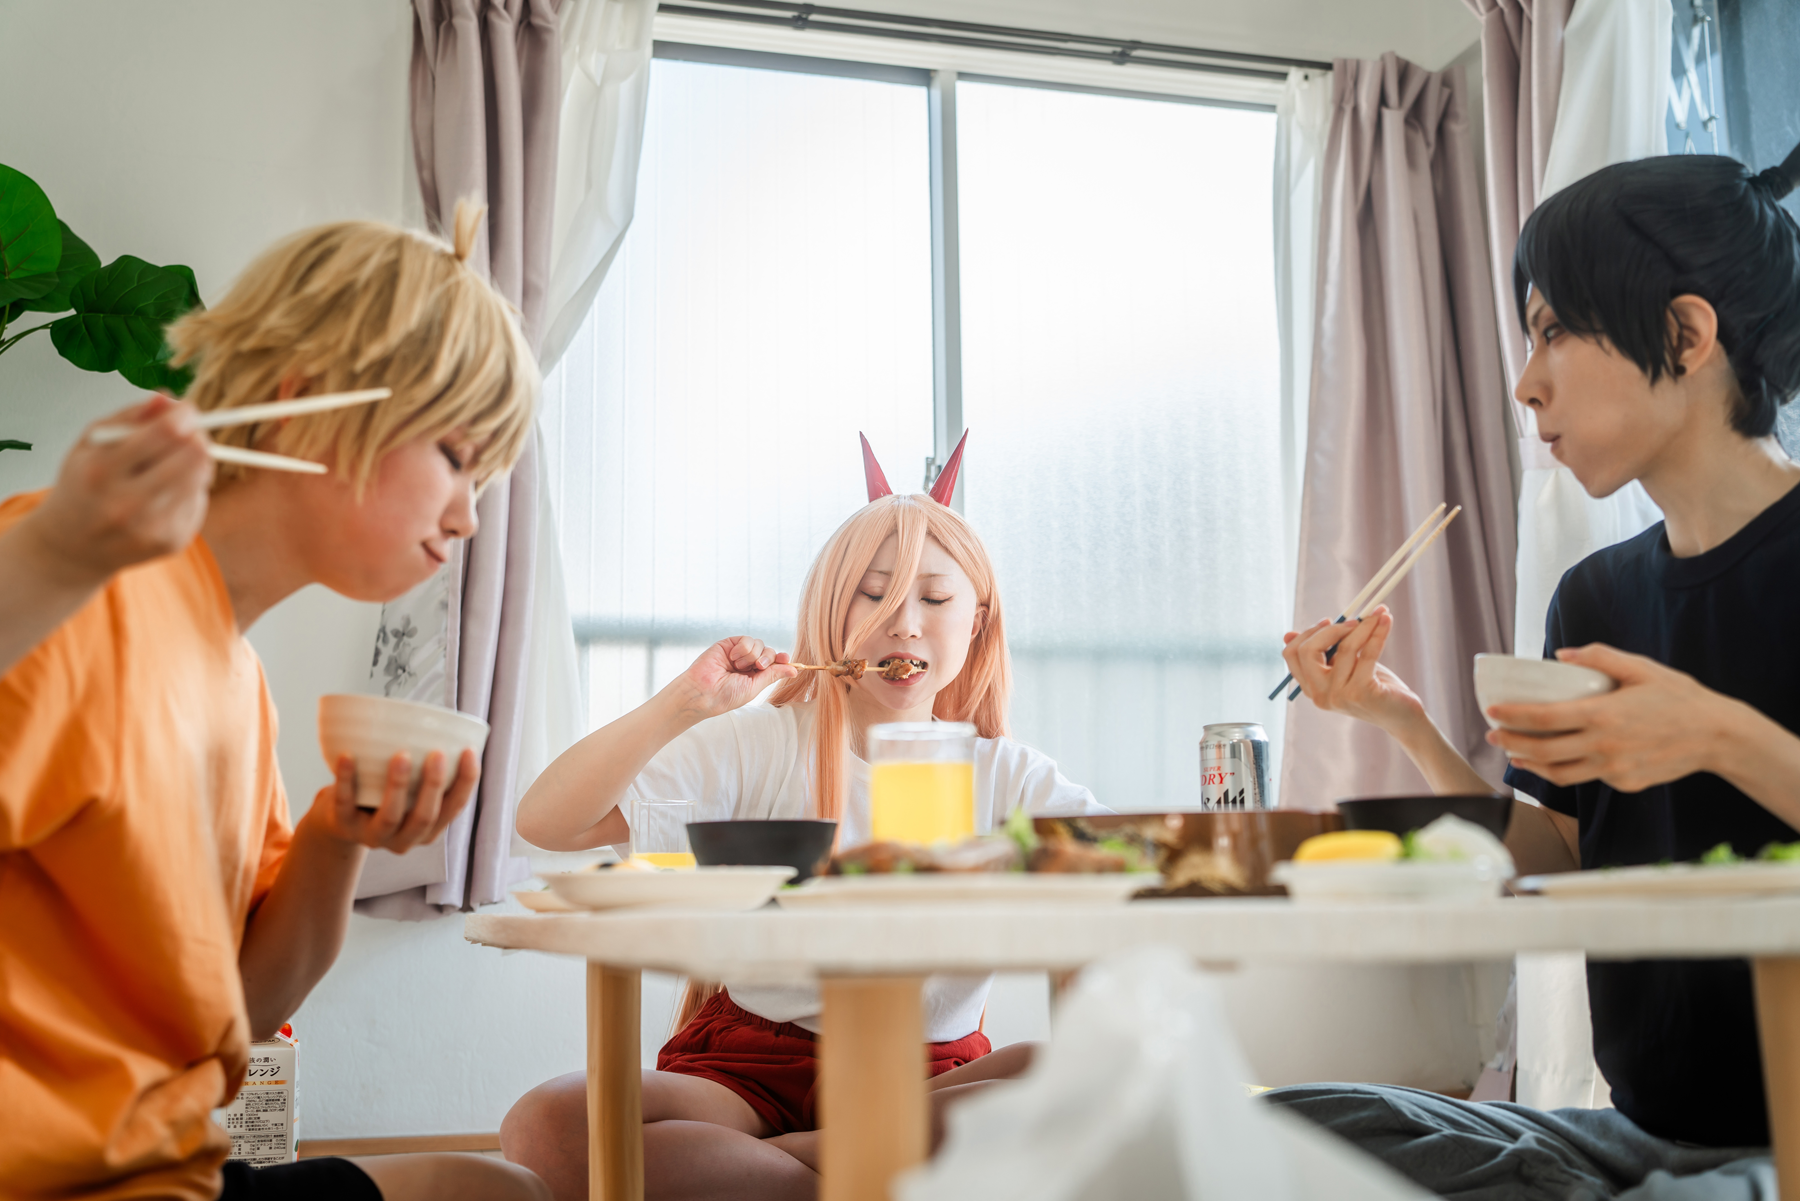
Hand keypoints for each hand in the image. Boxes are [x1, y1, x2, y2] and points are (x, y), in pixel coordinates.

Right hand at [20, 396, 212, 585]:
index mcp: (100, 472)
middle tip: (188, 432)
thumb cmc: (83, 484)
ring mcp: (152, 528)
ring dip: (196, 462)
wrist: (72, 547)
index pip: (163, 434)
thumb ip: (130, 417)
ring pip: (202, 477)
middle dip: (196, 437)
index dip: (184, 416)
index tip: (187, 410)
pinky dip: (190, 489)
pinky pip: (199, 500)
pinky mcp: (172, 542)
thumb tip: (167, 398)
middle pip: (193, 456)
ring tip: (172, 462)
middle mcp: (126, 504)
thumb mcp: (92, 443)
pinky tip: (165, 492)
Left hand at [308, 748, 478, 851]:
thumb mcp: (412, 791)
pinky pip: (345, 804)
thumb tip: (454, 726)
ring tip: (401, 755)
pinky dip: (346, 779)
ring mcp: (373, 836)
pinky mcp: (344, 826)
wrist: (343, 820)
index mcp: (429, 829)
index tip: (469, 751)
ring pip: (389, 817)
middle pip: (425, 817)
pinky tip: (347, 755)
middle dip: (433, 785)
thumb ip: (428, 771)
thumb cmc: (386, 794)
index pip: (454, 807)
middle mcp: (405, 838)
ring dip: (397, 786)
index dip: (466, 782)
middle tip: (437, 753)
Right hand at [669, 637, 798, 720]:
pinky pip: (747, 639)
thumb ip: (772, 675)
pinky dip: (743, 648)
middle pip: (770, 652)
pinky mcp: (730, 644)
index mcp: (755, 676)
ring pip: (760, 644)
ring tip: (738, 666)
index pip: (775, 664)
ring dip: (752, 655)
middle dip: (768, 658)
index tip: (787, 659)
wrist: (704, 691)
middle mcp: (748, 664)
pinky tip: (733, 658)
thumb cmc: (726, 695)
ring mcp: (739, 653)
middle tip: (758, 666)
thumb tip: (794, 670)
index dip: (782, 660)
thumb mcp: (754, 687)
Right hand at [1281, 607, 1425, 733]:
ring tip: (1379, 615)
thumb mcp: (1343, 667)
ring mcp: (1340, 696)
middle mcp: (1320, 696)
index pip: (1292, 654)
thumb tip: (1288, 634)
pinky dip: (1378, 632)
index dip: (1308, 633)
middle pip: (1308, 651)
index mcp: (1311, 689)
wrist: (1402, 715)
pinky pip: (1368, 653)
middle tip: (1355, 620)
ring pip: (1345, 647)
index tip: (1329, 621)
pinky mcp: (1362, 693)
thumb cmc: (1373, 687)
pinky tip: (1386, 621)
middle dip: (1332, 628)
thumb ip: (1322, 652)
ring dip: (1365, 625)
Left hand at [1486, 644, 1734, 791]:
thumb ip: (1599, 658)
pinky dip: (1566, 770)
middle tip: (1493, 736)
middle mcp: (1603, 746)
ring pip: (1559, 773)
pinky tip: (1557, 760)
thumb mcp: (1641, 668)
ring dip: (1531, 764)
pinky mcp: (1624, 784)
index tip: (1492, 712)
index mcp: (1603, 715)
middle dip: (1511, 744)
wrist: (1718, 737)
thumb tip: (1561, 655)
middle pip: (1542, 751)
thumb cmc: (1679, 698)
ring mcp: (1613, 770)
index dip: (1513, 716)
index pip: (1544, 718)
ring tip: (1515, 755)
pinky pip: (1587, 778)